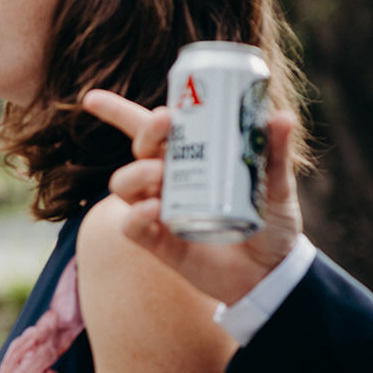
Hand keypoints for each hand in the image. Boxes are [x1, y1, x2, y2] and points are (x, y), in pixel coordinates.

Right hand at [82, 89, 303, 304]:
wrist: (273, 273)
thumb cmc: (272, 223)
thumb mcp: (277, 185)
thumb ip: (274, 153)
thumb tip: (282, 118)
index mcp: (189, 158)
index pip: (147, 130)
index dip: (115, 112)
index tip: (91, 100)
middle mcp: (167, 181)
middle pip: (138, 150)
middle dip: (144, 133)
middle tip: (163, 123)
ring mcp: (160, 211)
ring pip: (124, 186)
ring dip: (136, 174)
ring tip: (160, 174)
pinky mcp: (159, 242)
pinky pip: (132, 227)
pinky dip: (136, 217)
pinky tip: (153, 210)